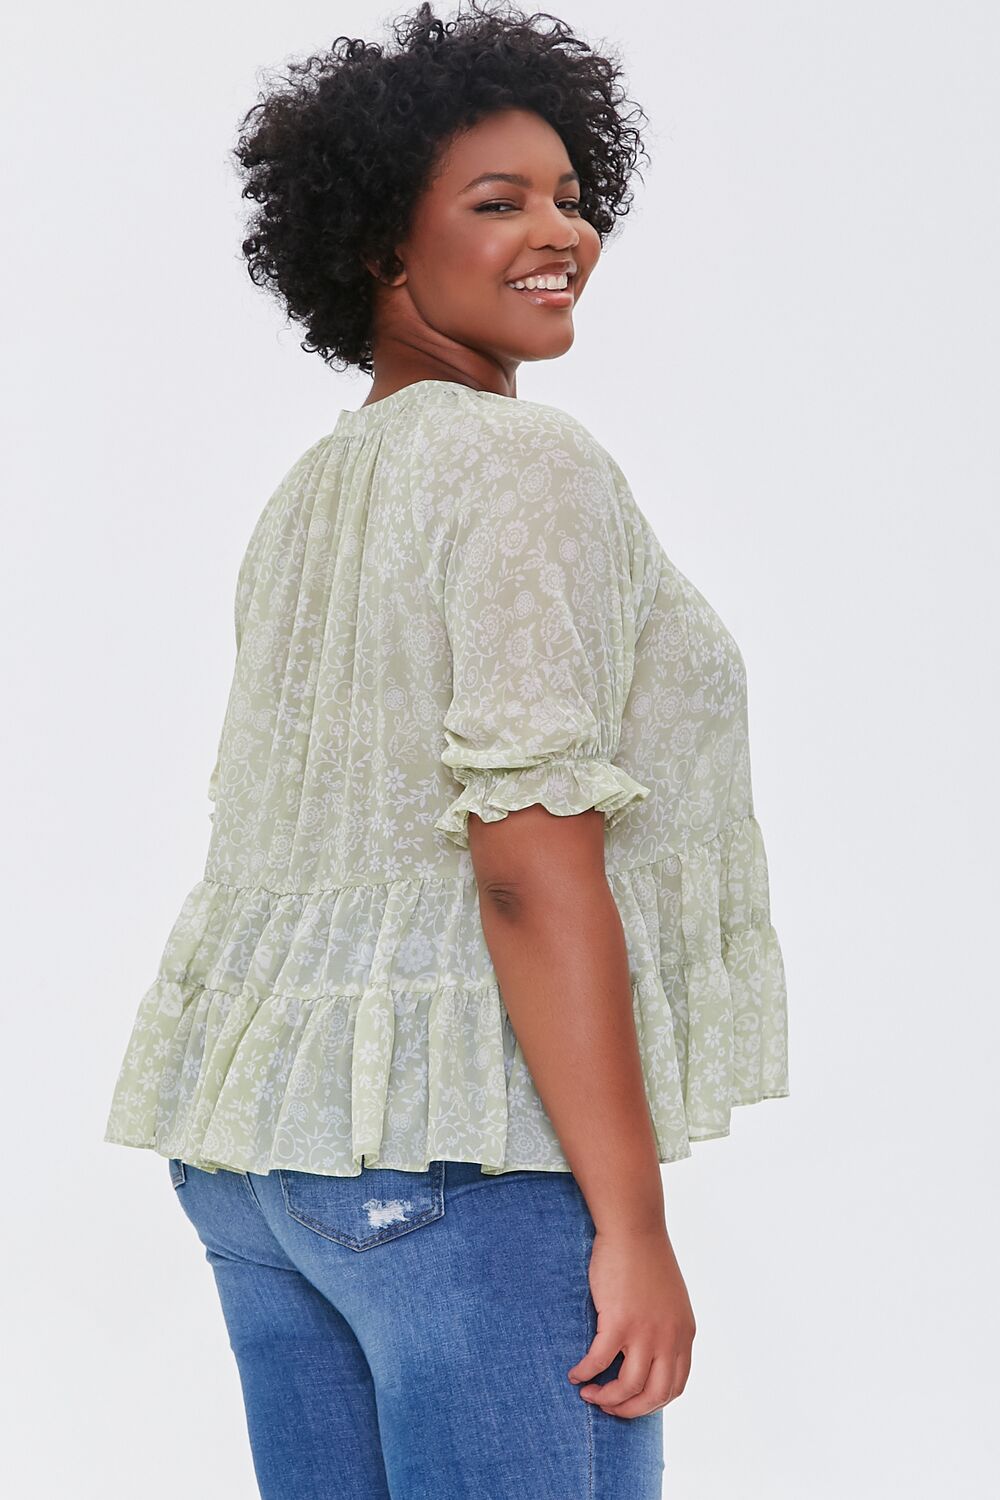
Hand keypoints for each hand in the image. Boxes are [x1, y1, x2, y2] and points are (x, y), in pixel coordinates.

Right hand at [567, 1226, 695, 1418]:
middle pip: (654, 1396)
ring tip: (589, 1394)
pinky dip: (585, 1373)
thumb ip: (666, 1328)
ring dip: (607, 1398)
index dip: (650, 1402)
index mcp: (684, 1334)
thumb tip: (649, 1353)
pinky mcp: (619, 1321)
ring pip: (628, 1387)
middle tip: (608, 1406)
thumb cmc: (646, 1258)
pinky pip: (599, 1361)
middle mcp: (670, 1338)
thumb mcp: (669, 1300)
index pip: (674, 1386)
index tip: (630, 1401)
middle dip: (629, 1409)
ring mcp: (645, 1332)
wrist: (635, 1227)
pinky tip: (575, 1374)